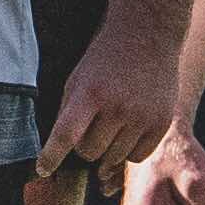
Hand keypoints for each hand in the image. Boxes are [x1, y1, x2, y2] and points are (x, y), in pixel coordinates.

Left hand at [34, 15, 173, 179]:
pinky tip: (128, 130)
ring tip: (112, 123)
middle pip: (89, 153)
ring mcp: (141, 117)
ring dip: (107, 149)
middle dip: (85, 146)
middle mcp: (117, 107)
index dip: (51, 156)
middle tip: (91, 127)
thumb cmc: (106, 59)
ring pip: (112, 159)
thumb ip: (68, 113)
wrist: (148, 35)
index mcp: (90, 93)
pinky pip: (137, 157)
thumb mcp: (78, 78)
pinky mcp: (161, 124)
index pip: (66, 134)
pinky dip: (128, 151)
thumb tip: (60, 150)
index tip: (42, 169)